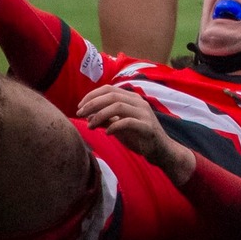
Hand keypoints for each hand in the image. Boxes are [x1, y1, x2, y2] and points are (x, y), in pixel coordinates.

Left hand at [78, 85, 193, 183]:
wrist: (160, 150)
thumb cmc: (138, 137)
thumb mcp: (118, 126)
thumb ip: (105, 119)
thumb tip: (87, 115)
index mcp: (132, 99)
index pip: (109, 89)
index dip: (92, 95)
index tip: (80, 107)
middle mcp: (139, 102)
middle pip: (112, 95)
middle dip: (92, 104)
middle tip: (79, 114)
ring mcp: (144, 114)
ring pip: (118, 106)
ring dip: (100, 115)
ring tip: (90, 126)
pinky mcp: (147, 127)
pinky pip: (128, 122)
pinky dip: (114, 126)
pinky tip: (107, 133)